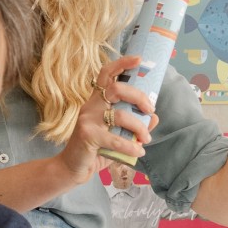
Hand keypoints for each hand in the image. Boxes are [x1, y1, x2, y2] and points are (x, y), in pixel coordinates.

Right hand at [59, 56, 158, 182]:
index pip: (106, 74)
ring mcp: (87, 119)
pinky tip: (138, 152)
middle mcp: (91, 106)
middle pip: (117, 88)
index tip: (139, 59)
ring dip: (139, 128)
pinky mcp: (87, 135)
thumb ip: (134, 124)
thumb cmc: (95, 149)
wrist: (73, 168)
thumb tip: (154, 117)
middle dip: (139, 97)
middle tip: (150, 110)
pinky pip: (116, 139)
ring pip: (121, 115)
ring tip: (146, 140)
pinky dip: (131, 147)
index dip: (122, 63)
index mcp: (97, 101)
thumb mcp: (117, 135)